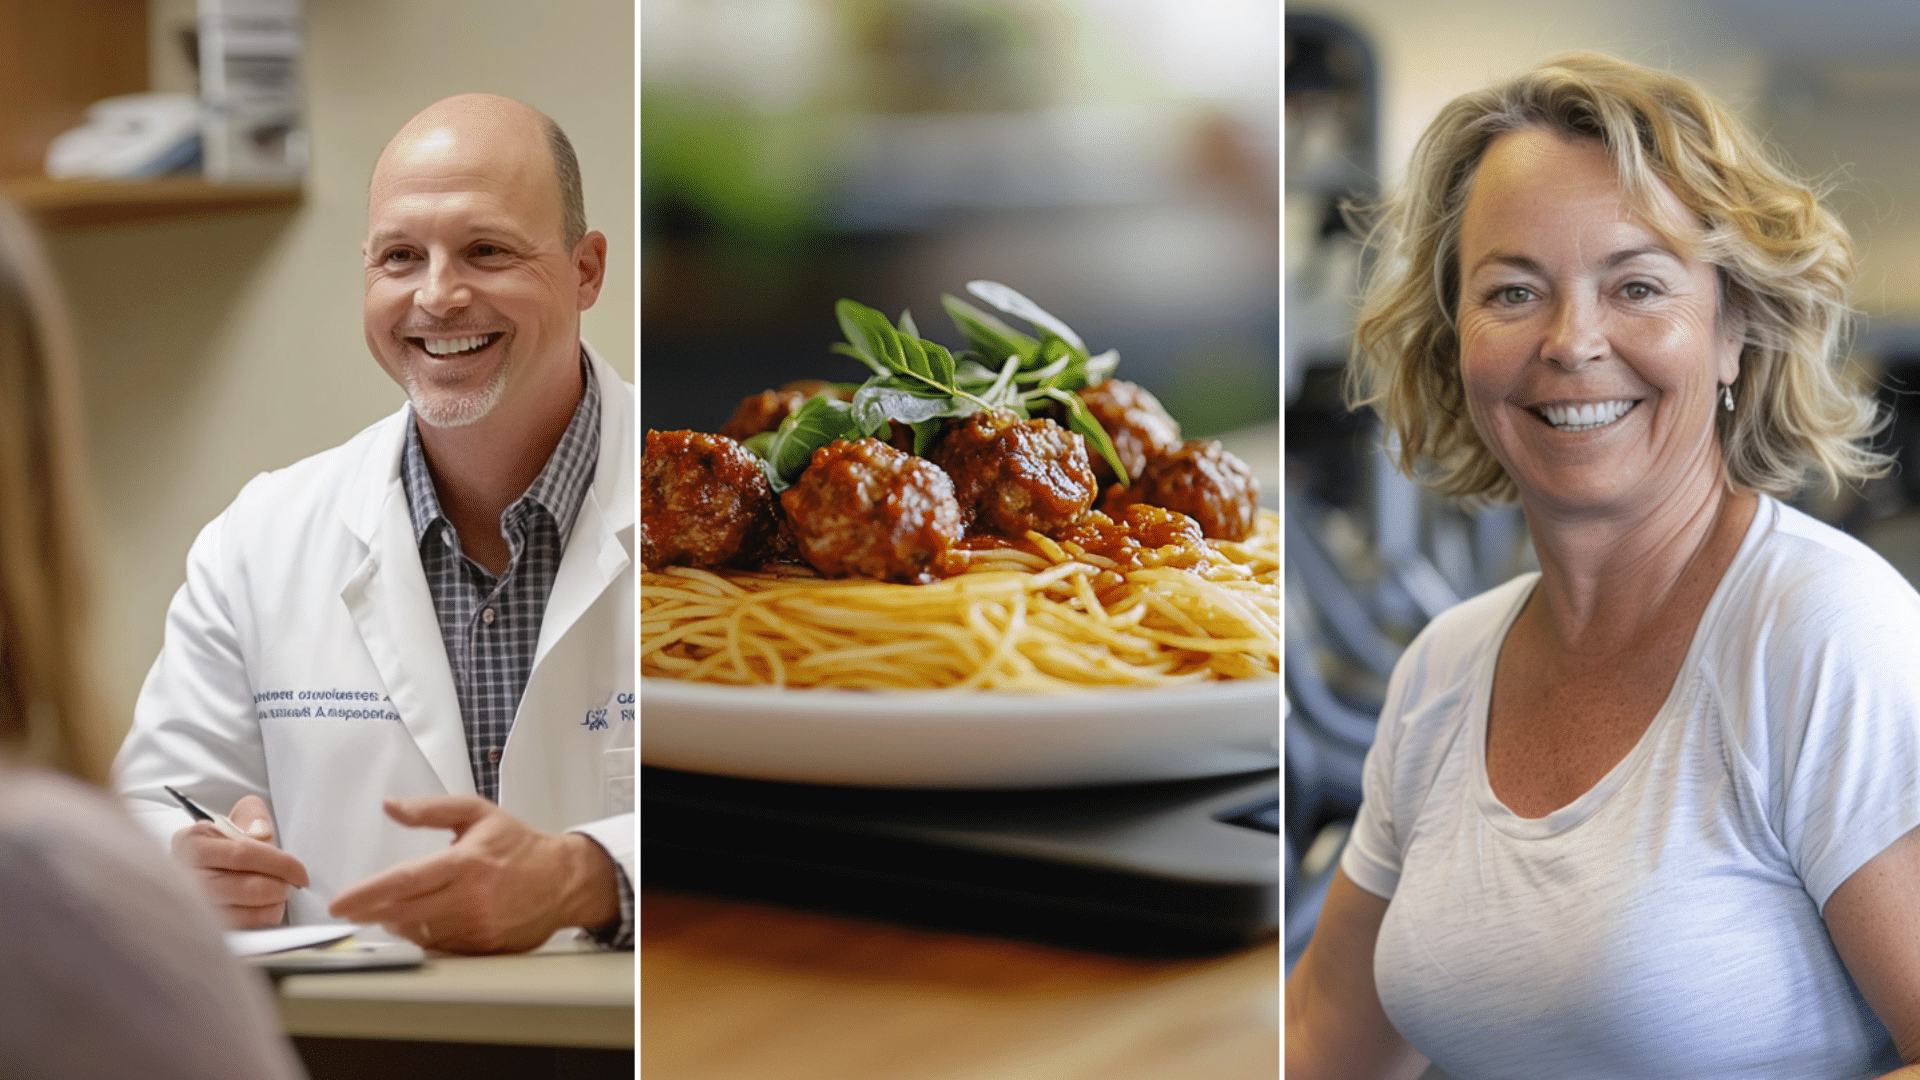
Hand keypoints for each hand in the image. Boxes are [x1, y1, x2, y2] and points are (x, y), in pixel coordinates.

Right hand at [170, 794, 309, 928]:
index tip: (299, 872)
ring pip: (240, 911)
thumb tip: (261, 833)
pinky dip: (258, 919)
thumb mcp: (233, 821)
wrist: (197, 869)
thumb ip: (251, 818)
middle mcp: (185, 872)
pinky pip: (236, 926)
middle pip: (245, 886)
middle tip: (288, 885)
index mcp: (193, 841)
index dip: (279, 863)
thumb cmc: (219, 847)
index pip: (244, 852)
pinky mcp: (197, 923)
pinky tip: (268, 911)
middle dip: (276, 887)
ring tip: (279, 896)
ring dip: (270, 905)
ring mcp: (189, 902)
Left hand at [327, 795, 618, 954]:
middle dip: (371, 913)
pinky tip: (425, 920)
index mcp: (466, 863)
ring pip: (419, 932)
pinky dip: (425, 935)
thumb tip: (391, 806)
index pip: (405, 881)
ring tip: (395, 910)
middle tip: (353, 910)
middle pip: (403, 913)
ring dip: (399, 922)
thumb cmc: (520, 846)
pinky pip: (440, 946)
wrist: (564, 880)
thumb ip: (432, 809)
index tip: (341, 903)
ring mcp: (477, 927)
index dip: (367, 893)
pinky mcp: (484, 948)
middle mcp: (470, 898)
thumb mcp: (478, 814)